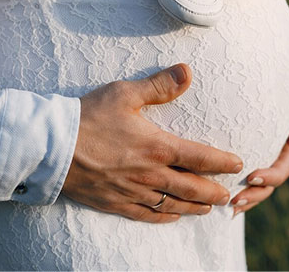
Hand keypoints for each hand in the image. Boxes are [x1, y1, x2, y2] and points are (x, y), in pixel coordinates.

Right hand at [63, 63, 242, 223]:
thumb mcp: (125, 93)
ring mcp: (133, 191)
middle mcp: (150, 174)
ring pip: (172, 205)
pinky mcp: (114, 202)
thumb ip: (160, 85)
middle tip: (229, 196)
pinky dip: (163, 217)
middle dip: (214, 192)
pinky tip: (171, 217)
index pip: (201, 158)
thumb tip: (188, 72)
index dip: (222, 162)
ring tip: (208, 209)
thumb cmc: (88, 116)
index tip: (237, 164)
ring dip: (194, 208)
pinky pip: (146, 215)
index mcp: (157, 147)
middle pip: (192, 188)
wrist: (51, 147)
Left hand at [230, 111, 288, 215]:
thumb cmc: (282, 114)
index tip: (251, 177)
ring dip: (244, 201)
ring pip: (255, 192)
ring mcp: (263, 173)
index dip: (268, 178)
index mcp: (288, 159)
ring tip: (228, 206)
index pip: (280, 172)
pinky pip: (244, 188)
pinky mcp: (250, 173)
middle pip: (266, 188)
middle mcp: (276, 170)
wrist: (272, 113)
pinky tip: (223, 205)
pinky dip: (236, 196)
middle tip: (235, 199)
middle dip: (252, 196)